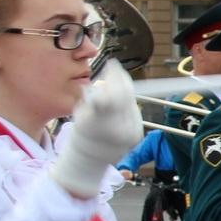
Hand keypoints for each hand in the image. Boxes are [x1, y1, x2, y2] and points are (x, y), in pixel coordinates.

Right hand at [51, 62, 144, 198]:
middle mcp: (118, 128)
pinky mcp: (138, 135)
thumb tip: (108, 77)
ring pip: (131, 100)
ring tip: (114, 83)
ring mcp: (130, 132)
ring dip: (123, 88)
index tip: (110, 63)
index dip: (113, 75)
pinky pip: (134, 110)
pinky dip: (127, 102)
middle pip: (124, 93)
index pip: (111, 93)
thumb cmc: (83, 132)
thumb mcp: (82, 112)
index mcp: (99, 122)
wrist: (91, 158)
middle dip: (120, 77)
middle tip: (114, 67)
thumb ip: (95, 96)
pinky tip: (119, 100)